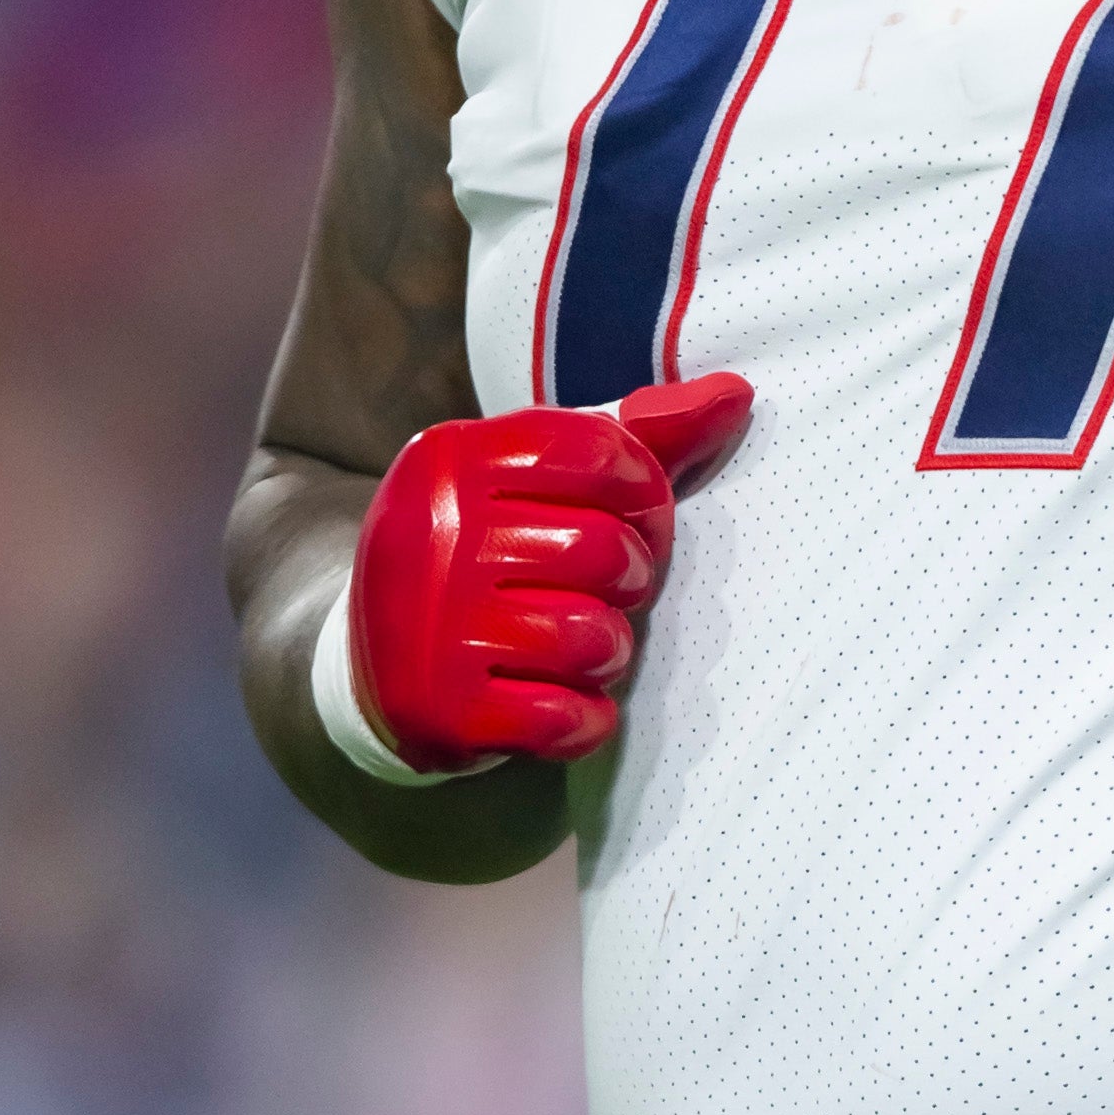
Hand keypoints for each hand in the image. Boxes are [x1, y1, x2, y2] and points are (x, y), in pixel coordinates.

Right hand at [346, 373, 751, 773]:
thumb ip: (637, 435)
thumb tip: (735, 395)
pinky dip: (583, 719)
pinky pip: (564, 717)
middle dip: (632, 576)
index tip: (640, 515)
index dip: (644, 488)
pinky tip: (561, 704)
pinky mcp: (444, 710)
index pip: (596, 450)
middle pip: (602, 549)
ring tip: (585, 646)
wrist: (377, 672)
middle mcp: (433, 534)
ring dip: (608, 651)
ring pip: (590, 638)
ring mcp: (433, 627)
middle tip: (612, 588)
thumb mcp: (537, 480)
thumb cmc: (489, 554)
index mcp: (452, 458)